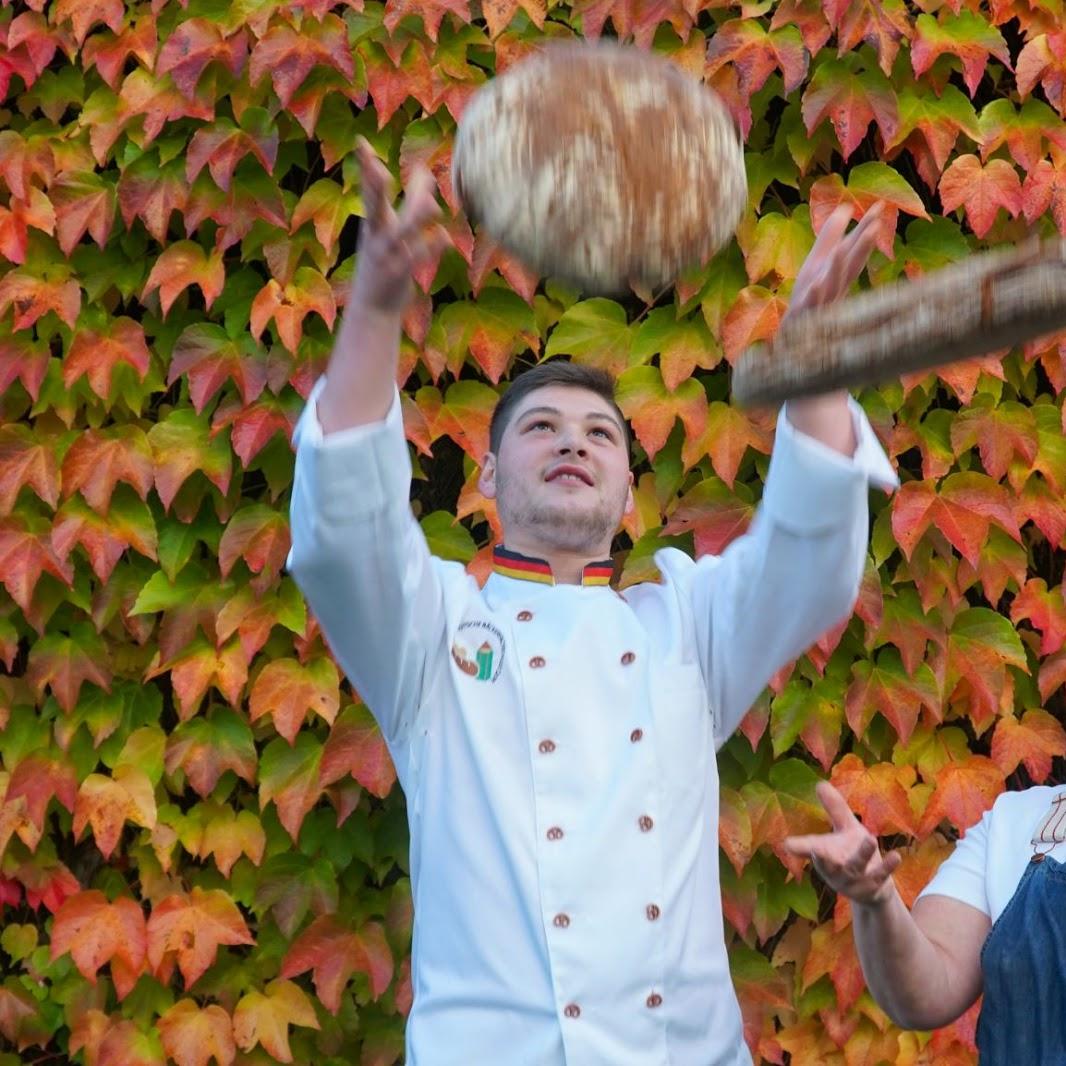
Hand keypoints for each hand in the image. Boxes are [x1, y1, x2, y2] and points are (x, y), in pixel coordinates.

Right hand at [350, 138, 448, 314]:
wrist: (373, 310)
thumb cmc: (385, 266)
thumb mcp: (387, 236)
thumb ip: (408, 208)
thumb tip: (427, 180)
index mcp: (372, 225)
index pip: (367, 190)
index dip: (365, 167)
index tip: (361, 142)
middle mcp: (376, 237)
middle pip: (374, 206)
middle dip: (375, 187)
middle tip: (378, 167)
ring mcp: (386, 256)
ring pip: (401, 232)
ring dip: (416, 217)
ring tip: (432, 203)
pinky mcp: (398, 275)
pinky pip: (416, 258)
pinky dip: (431, 247)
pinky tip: (445, 238)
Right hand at [783, 781, 901, 906]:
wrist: (874, 888)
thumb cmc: (852, 853)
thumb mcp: (844, 828)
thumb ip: (834, 809)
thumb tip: (820, 783)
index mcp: (823, 856)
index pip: (808, 850)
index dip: (798, 848)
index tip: (787, 844)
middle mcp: (834, 870)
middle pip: (828, 864)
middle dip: (823, 859)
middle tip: (817, 849)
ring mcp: (854, 880)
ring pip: (856, 867)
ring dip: (862, 855)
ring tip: (870, 839)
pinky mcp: (873, 886)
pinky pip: (880, 876)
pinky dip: (887, 867)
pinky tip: (896, 856)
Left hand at [785, 202, 884, 322]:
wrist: (793, 336)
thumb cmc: (809, 297)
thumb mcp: (818, 262)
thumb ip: (831, 236)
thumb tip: (846, 206)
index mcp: (839, 273)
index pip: (855, 249)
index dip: (867, 228)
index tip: (881, 206)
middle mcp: (835, 287)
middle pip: (850, 267)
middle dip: (862, 248)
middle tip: (874, 226)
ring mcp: (821, 303)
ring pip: (832, 286)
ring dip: (837, 269)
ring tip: (838, 251)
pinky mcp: (804, 315)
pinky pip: (810, 306)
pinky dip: (813, 296)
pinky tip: (814, 285)